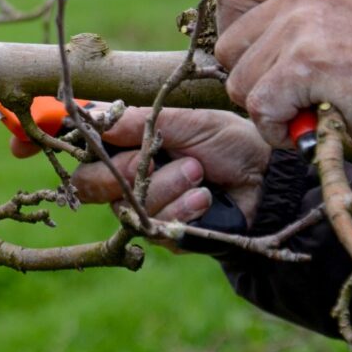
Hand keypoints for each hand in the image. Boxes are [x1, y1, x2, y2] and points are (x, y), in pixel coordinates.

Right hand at [67, 107, 271, 225]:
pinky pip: (154, 226)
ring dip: (166, 186)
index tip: (114, 142)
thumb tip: (94, 116)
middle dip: (127, 171)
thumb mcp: (187, 121)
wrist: (267, 180)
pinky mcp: (163, 235)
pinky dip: (182, 209)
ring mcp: (142, 209)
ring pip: (127, 205)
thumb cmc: (228, 143)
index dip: (91, 152)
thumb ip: (140, 120)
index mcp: (125, 148)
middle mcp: (126, 180)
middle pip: (91, 185)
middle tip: (159, 159)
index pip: (85, 155)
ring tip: (199, 173)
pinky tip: (204, 198)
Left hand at [215, 0, 351, 148]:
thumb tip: (225, 48)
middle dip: (253, 81)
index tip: (260, 59)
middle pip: (227, 47)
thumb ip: (287, 23)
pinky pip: (259, 107)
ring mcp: (305, 24)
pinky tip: (312, 121)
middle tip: (297, 92)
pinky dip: (279, 129)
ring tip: (313, 105)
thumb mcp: (336, 25)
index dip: (235, 36)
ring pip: (239, 82)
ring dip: (270, 108)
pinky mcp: (308, 62)